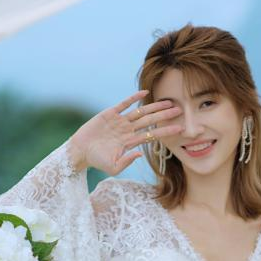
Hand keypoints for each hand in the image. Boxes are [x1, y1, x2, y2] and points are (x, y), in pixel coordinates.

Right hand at [68, 91, 182, 175]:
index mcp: (131, 142)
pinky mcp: (110, 114)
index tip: (180, 128)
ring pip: (140, 112)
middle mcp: (128, 130)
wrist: (80, 151)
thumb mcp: (113, 167)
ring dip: (154, 106)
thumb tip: (139, 154)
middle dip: (164, 116)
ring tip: (168, 102)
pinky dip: (133, 98)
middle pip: (150, 121)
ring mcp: (120, 121)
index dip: (166, 131)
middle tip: (180, 110)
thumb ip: (127, 161)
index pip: (152, 135)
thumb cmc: (97, 161)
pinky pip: (124, 104)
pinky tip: (144, 93)